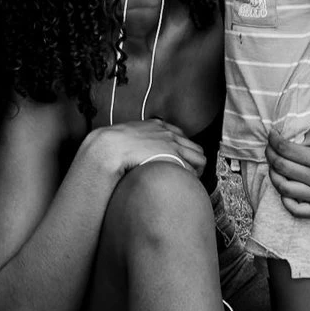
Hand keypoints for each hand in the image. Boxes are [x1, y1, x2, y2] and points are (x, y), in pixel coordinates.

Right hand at [91, 119, 205, 178]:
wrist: (109, 146)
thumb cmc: (113, 145)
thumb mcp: (127, 136)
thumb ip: (137, 140)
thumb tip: (135, 151)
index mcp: (158, 125)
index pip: (182, 136)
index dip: (184, 151)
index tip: (181, 161)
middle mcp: (169, 133)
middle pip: (196, 148)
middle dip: (196, 162)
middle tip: (190, 175)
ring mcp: (173, 144)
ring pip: (200, 158)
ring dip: (197, 170)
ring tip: (190, 182)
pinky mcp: (173, 156)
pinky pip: (191, 169)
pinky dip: (190, 178)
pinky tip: (184, 185)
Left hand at [265, 124, 309, 217]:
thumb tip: (301, 139)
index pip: (287, 149)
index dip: (274, 140)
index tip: (272, 135)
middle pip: (281, 167)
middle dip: (269, 154)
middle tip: (269, 148)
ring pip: (284, 188)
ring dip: (273, 175)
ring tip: (274, 167)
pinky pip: (296, 210)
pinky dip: (284, 200)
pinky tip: (285, 189)